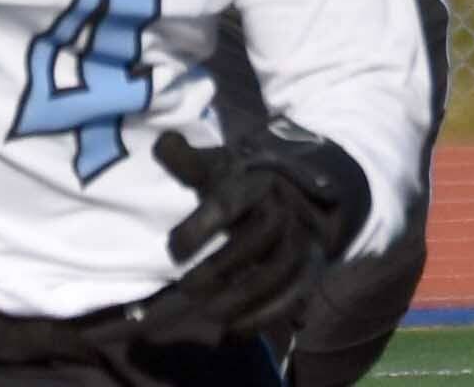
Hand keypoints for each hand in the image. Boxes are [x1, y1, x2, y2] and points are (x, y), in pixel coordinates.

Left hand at [143, 123, 365, 342]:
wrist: (303, 193)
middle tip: (184, 287)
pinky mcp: (311, 269)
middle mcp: (283, 209)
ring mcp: (302, 241)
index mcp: (256, 180)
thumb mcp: (217, 164)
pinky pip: (293, 297)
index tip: (172, 251)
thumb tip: (163, 143)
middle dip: (218, 268)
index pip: (228, 203)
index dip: (200, 227)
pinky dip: (264, 317)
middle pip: (255, 241)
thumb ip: (186, 160)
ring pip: (275, 274)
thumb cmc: (243, 181)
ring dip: (239, 298)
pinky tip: (232, 330)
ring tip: (205, 313)